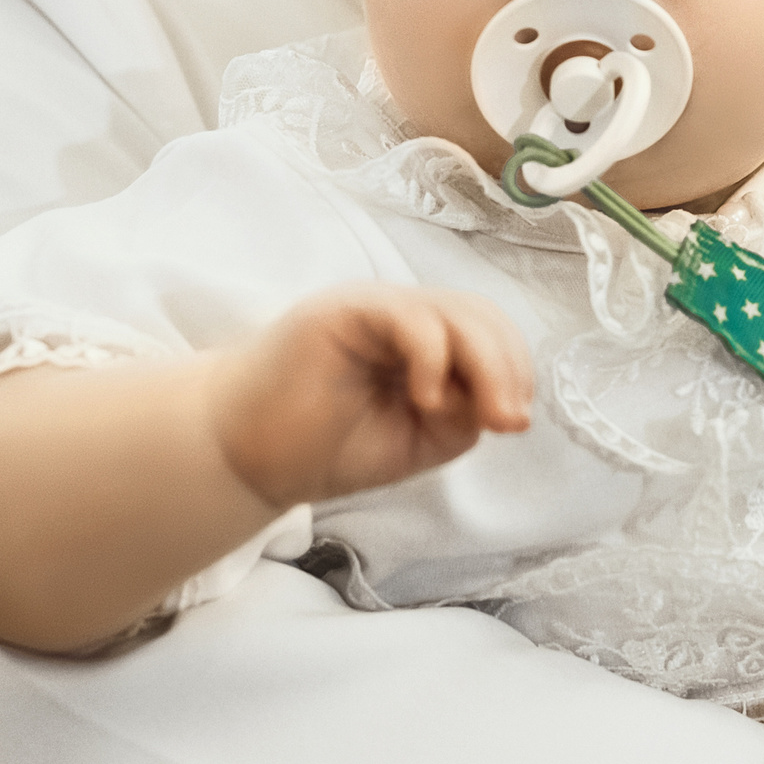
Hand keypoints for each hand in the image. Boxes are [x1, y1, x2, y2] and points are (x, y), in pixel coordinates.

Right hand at [207, 286, 534, 507]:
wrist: (249, 455)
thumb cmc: (326, 446)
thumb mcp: (418, 439)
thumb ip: (463, 416)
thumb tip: (502, 403)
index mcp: (423, 341)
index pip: (488, 332)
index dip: (514, 369)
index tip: (513, 421)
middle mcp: (402, 315)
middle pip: (480, 316)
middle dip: (508, 368)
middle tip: (508, 423)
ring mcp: (372, 307)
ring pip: (454, 312)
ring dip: (483, 365)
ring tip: (481, 417)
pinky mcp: (343, 310)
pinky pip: (408, 317)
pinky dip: (432, 357)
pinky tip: (426, 399)